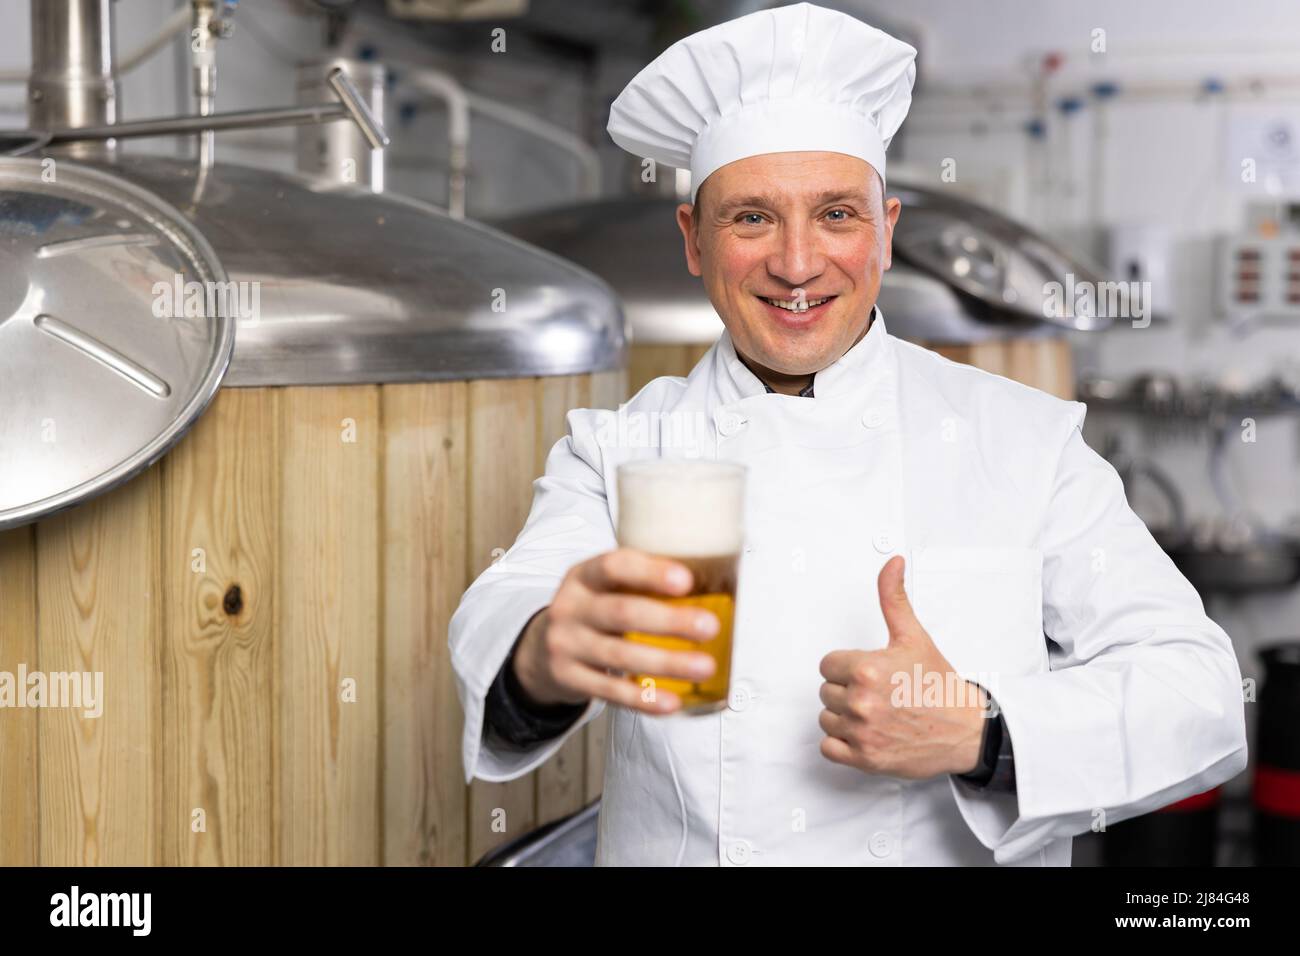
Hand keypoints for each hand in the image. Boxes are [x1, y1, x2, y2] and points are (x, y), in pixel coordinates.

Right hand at [512, 548, 719, 714]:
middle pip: (621, 613)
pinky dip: (644, 698)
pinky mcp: (569, 679)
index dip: (650, 572)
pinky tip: (672, 702)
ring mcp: (566, 645)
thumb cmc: (594, 611)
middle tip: (709, 627)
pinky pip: (610, 691)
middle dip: (669, 621)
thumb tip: (719, 580)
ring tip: (705, 666)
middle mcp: (570, 607)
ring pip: (619, 656)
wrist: (540, 650)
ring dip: (666, 662)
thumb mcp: (605, 587)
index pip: (614, 566)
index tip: (686, 581)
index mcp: (584, 576)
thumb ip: (642, 582)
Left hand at [818, 555, 987, 778]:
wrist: (966, 729)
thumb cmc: (938, 684)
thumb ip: (893, 598)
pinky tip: (865, 734)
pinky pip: (828, 748)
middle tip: (879, 693)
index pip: (827, 665)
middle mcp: (861, 702)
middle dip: (848, 690)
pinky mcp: (864, 759)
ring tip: (874, 713)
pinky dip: (842, 744)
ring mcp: (862, 733)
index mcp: (867, 669)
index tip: (869, 672)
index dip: (847, 667)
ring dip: (844, 717)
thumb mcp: (913, 636)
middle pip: (826, 691)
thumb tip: (892, 562)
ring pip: (826, 718)